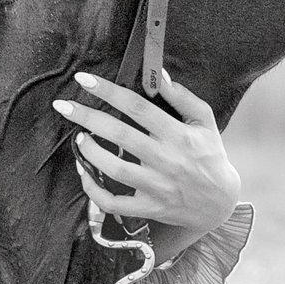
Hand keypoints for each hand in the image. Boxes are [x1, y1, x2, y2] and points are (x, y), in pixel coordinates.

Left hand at [53, 69, 241, 248]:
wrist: (220, 202)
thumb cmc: (211, 156)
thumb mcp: (205, 121)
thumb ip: (182, 97)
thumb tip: (160, 76)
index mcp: (178, 134)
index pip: (138, 107)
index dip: (108, 91)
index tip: (84, 80)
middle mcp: (166, 160)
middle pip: (120, 134)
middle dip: (87, 117)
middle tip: (64, 105)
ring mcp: (156, 186)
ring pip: (114, 169)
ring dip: (90, 152)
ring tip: (78, 138)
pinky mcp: (149, 207)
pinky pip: (114, 203)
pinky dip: (93, 190)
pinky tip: (85, 172)